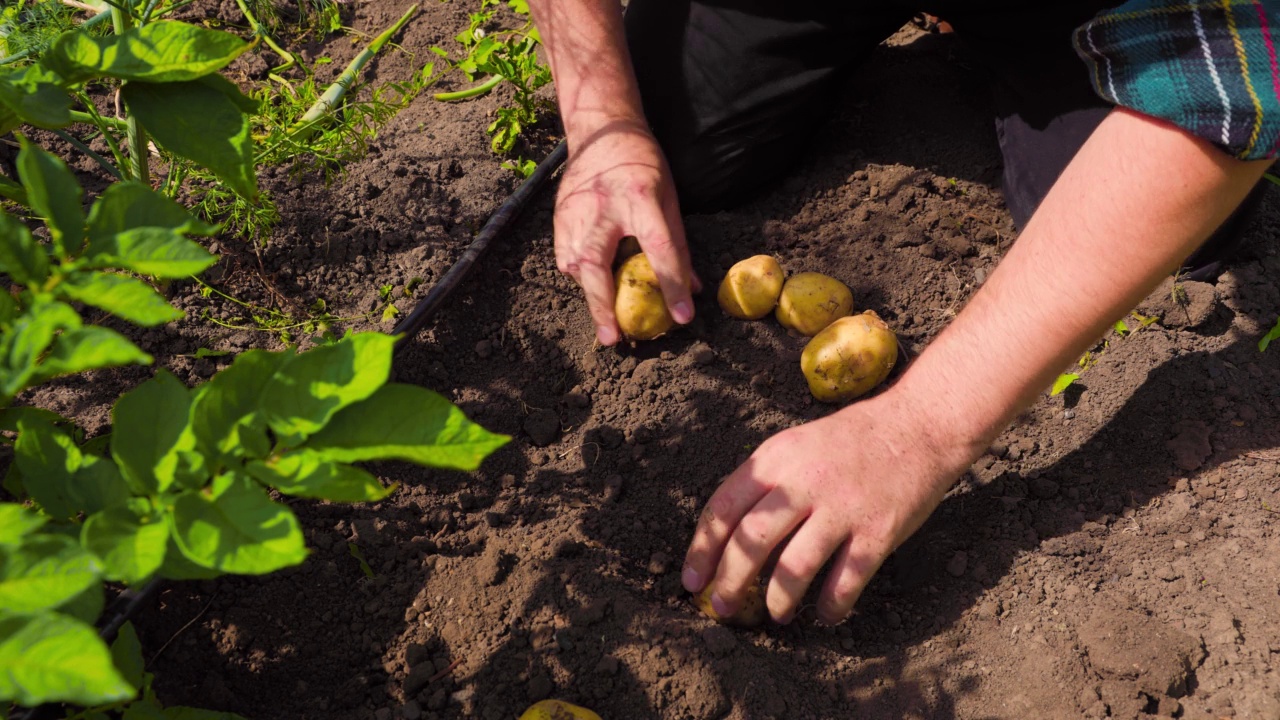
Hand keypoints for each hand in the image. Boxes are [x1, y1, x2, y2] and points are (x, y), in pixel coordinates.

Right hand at [554, 120, 697, 345]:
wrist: (601, 130)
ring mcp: (575, 211)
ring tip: (605, 317)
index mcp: (640, 198)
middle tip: (613, 338)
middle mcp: (604, 206)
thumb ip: (678, 244)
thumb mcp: (670, 198)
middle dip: (603, 305)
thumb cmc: (643, 164)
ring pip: (576, 264)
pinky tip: (590, 282)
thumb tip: (690, 289)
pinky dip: (578, 275)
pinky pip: (565, 257)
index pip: (660, 249)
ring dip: (591, 294)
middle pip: (599, 263)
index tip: (681, 317)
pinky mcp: (558, 216)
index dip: (673, 285)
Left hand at [680, 392, 972, 624]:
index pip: (723, 509)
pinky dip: (832, 606)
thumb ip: (763, 483)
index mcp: (776, 459)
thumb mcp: (794, 445)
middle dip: (730, 582)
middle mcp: (803, 483)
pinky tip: (826, 616)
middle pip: (751, 543)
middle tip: (722, 607)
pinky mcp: (877, 532)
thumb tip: (725, 536)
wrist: (917, 426)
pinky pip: (846, 581)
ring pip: (794, 568)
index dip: (702, 550)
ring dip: (778, 600)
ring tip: (776, 614)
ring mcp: (842, 508)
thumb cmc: (849, 441)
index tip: (692, 580)